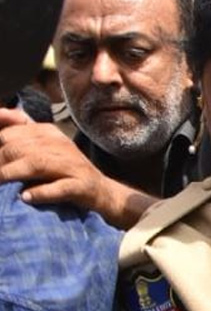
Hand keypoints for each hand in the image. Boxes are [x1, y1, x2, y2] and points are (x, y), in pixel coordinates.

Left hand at [0, 112, 129, 222]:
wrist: (101, 190)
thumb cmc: (65, 168)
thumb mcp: (44, 145)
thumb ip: (21, 131)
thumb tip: (1, 114)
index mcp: (48, 133)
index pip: (10, 133)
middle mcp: (60, 145)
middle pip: (18, 148)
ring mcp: (72, 165)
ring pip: (35, 164)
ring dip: (11, 174)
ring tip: (0, 184)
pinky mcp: (80, 186)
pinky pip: (58, 188)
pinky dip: (40, 193)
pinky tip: (26, 197)